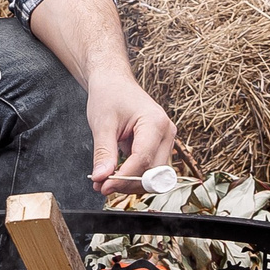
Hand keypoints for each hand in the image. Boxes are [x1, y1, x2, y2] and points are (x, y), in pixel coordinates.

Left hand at [86, 75, 175, 192]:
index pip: (143, 159)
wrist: (114, 82)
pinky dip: (134, 176)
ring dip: (132, 183)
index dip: (123, 177)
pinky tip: (115, 175)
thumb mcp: (102, 124)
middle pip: (153, 172)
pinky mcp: (160, 146)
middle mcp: (167, 132)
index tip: (104, 186)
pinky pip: (151, 169)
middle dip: (128, 183)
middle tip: (102, 187)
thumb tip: (102, 178)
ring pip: (154, 175)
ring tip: (106, 182)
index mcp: (155, 122)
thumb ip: (103, 153)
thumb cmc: (109, 96)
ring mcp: (166, 140)